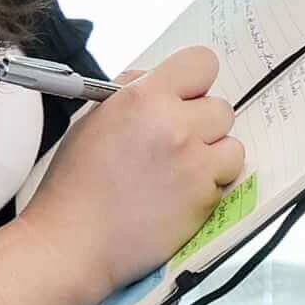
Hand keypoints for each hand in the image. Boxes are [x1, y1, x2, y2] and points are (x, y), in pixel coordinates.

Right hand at [26, 50, 246, 288]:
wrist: (72, 242)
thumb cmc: (75, 185)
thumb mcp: (93, 121)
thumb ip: (132, 94)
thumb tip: (157, 80)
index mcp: (143, 97)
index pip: (201, 62)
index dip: (196, 82)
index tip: (187, 98)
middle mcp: (174, 124)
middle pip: (221, 107)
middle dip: (202, 124)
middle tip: (175, 145)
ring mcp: (193, 162)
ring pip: (232, 144)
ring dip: (212, 156)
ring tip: (179, 173)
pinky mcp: (205, 196)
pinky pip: (226, 179)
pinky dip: (210, 186)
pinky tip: (178, 196)